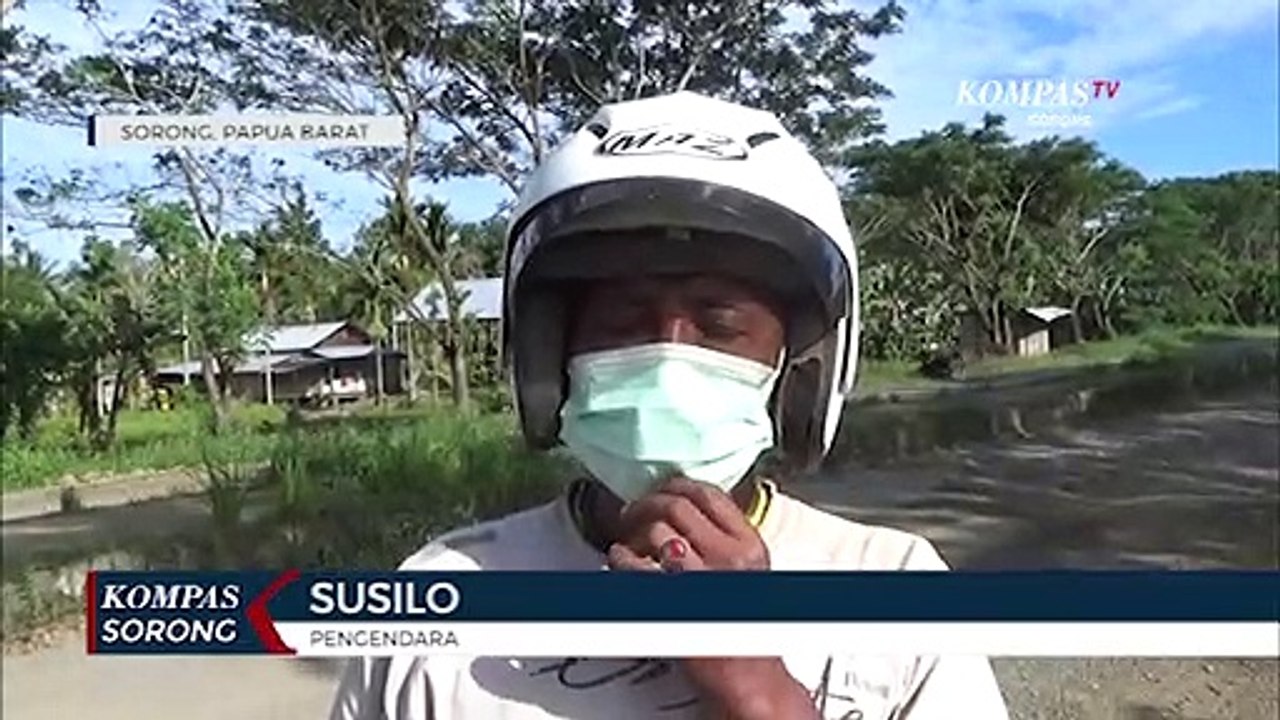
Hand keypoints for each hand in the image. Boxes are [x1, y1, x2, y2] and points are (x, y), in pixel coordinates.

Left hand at [606, 477, 817, 719]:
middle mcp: (728, 556)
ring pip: (657, 529)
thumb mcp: (749, 569)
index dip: (677, 486)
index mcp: (749, 544)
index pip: (709, 494)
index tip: (662, 489)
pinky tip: (619, 557)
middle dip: (648, 503)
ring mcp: (701, 577)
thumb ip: (724, 537)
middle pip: (677, 505)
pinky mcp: (674, 600)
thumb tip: (684, 505)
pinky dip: (621, 557)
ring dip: (634, 530)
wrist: (745, 673)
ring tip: (628, 539)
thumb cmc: (742, 626)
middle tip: (634, 512)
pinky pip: (637, 564)